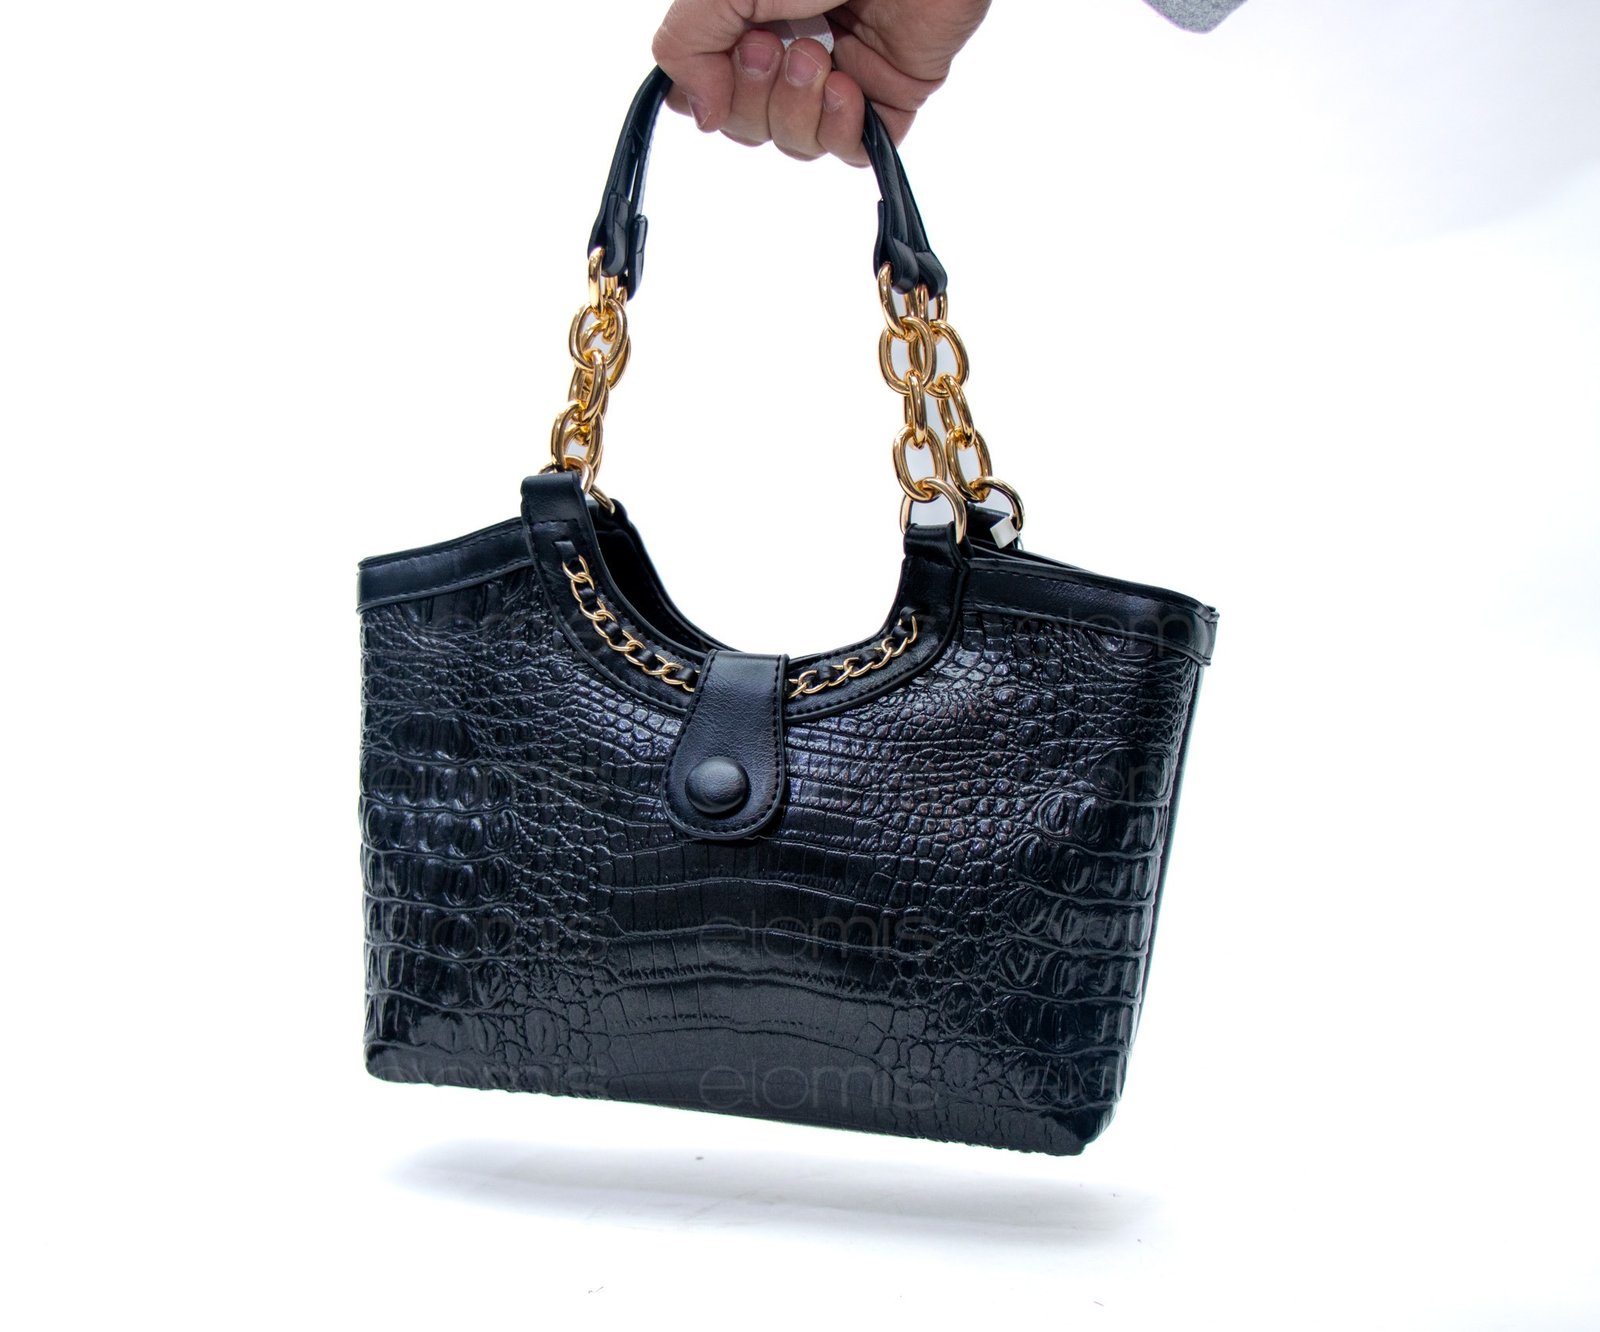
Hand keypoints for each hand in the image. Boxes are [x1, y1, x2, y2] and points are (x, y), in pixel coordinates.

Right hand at [652, 0, 991, 164]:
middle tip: (775, 46)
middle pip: (749, 124)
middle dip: (756, 97)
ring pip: (796, 140)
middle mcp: (793, 45)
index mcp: (754, 15)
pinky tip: (848, 88)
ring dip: (798, 108)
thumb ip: (687, 42)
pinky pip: (849, 150)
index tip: (731, 56)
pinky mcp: (889, 94)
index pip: (713, 88)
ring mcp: (842, 72)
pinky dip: (839, 129)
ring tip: (819, 57)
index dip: (713, 92)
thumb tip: (700, 112)